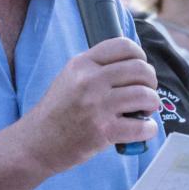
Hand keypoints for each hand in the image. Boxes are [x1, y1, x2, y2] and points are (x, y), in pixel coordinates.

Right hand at [25, 37, 159, 173]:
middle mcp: (90, 81)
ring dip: (152, 104)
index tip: (139, 70)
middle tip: (145, 93)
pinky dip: (149, 129)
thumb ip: (97, 68)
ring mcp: (97, 106)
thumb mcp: (70, 78)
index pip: (124, 46)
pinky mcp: (103, 131)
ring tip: (144, 111)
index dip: (140, 56)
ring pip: (146, 95)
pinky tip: (142, 129)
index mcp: (82, 64)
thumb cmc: (57, 112)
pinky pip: (142, 126)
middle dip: (150, 82)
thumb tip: (135, 64)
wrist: (36, 143)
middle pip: (140, 69)